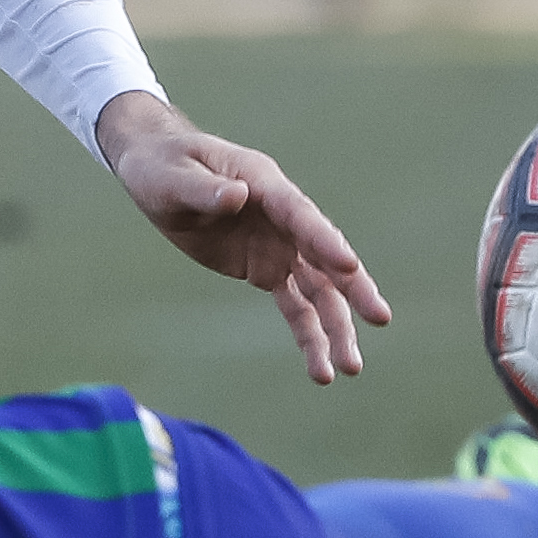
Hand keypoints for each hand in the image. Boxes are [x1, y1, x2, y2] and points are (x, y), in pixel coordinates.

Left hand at [94, 92, 391, 381]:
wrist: (158, 173)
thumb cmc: (163, 166)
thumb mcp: (172, 177)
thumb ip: (204, 190)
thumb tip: (236, 197)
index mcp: (265, 186)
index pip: (301, 215)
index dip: (323, 240)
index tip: (349, 265)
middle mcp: (283, 219)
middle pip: (325, 256)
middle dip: (353, 288)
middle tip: (380, 317)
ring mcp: (279, 247)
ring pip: (319, 291)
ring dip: (337, 328)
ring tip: (351, 368)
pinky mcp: (266, 270)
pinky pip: (295, 307)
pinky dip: (309, 336)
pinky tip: (321, 371)